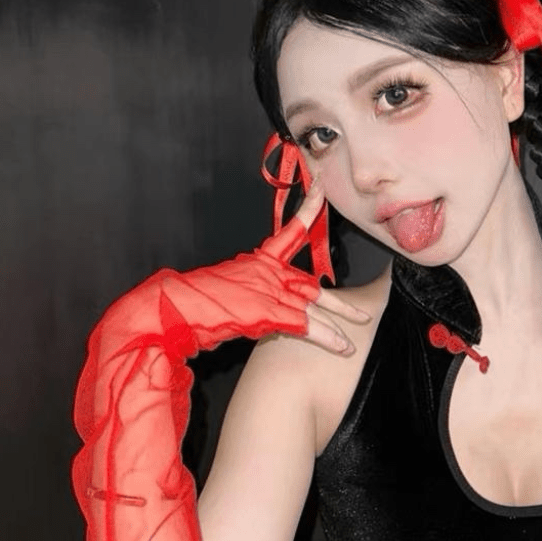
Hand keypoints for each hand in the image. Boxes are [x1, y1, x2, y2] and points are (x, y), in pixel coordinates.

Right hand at [147, 178, 368, 355]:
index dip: (308, 212)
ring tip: (362, 326)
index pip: (289, 232)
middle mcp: (266, 273)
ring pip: (315, 304)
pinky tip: (342, 346)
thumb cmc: (192, 303)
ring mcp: (268, 292)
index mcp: (256, 261)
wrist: (174, 310)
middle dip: (341, 296)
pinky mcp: (267, 313)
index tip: (322, 194)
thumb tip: (260, 302)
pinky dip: (326, 336)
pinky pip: (306, 326)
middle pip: (312, 281)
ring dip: (341, 319)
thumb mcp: (225, 288)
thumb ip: (250, 291)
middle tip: (367, 300)